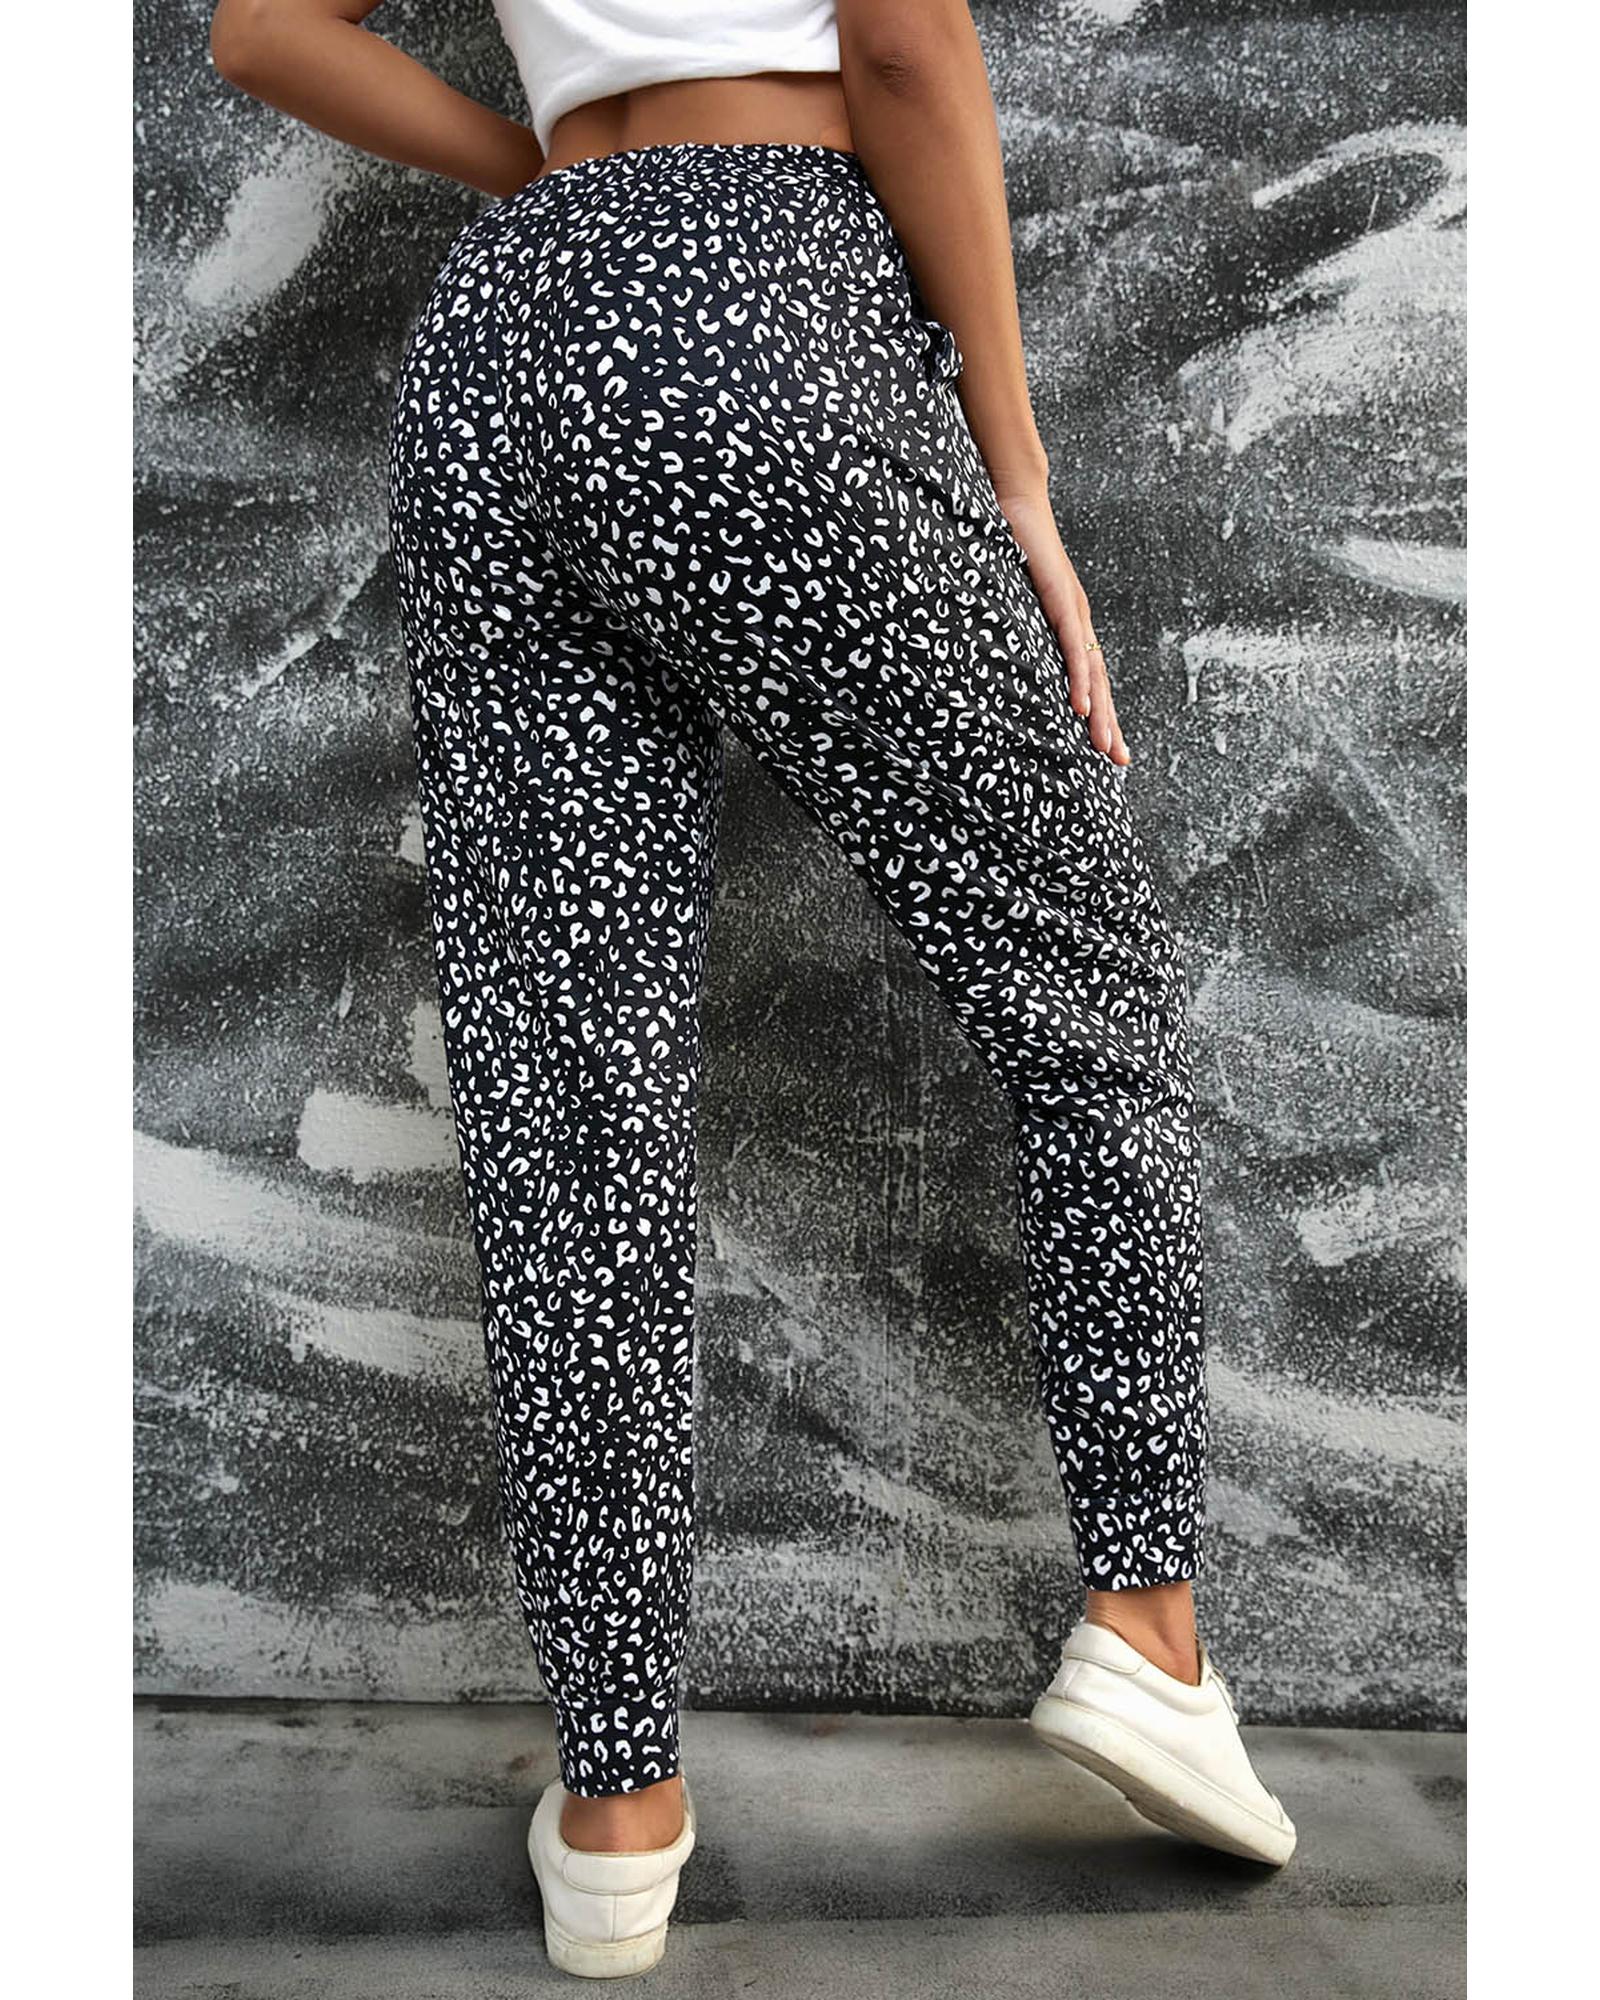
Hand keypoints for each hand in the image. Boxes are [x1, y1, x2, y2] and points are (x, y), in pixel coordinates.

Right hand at [993, 484, 1129, 765]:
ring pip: (1092, 672)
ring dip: (1100, 713)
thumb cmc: (1010, 543)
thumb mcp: (1012, 598)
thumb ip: (1014, 624)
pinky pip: (1072, 646)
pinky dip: (1079, 678)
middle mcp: (1079, 621)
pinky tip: (1082, 706)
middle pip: (1099, 683)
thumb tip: (999, 652)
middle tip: (1119, 762)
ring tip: (1105, 748)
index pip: (1090, 676)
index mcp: (1069, 623)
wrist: (1016, 498)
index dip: (1100, 711)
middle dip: (1110, 725)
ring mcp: (1073, 610)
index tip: (1107, 747)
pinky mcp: (1061, 598)